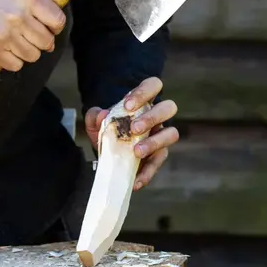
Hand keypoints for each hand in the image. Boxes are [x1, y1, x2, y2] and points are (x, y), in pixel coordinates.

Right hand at [0, 0, 65, 70]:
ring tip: (17, 43)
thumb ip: (39, 4)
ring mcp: (6, 36)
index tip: (50, 28)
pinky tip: (6, 50)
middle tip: (31, 37)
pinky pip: (16, 65)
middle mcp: (18, 17)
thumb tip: (56, 30)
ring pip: (33, 55)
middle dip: (42, 42)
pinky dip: (13, 61)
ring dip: (28, 52)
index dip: (56, 27)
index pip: (58, 20)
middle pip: (47, 41)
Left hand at [84, 76, 178, 190]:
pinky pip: (159, 162)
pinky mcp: (158, 156)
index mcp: (143, 101)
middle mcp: (157, 116)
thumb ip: (94, 116)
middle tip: (134, 129)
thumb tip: (101, 115)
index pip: (153, 85)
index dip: (144, 92)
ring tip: (136, 152)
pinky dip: (147, 172)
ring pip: (172, 134)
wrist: (108, 152)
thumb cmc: (108, 130)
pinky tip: (135, 180)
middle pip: (169, 107)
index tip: (128, 105)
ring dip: (155, 142)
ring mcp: (160, 136)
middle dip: (153, 117)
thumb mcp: (95, 123)